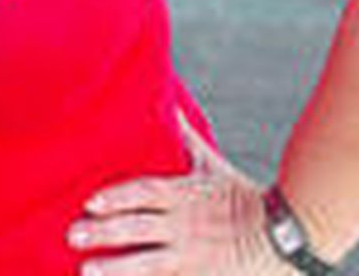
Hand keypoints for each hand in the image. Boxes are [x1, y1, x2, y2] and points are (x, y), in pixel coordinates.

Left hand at [67, 113, 288, 274]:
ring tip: (86, 270)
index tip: (91, 201)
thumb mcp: (213, 166)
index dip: (116, 197)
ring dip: (115, 267)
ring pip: (147, 261)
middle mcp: (184, 224)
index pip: (143, 193)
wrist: (285, 235)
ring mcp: (193, 254)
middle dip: (104, 231)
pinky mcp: (200, 275)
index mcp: (185, 194)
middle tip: (73, 234)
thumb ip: (186, 137)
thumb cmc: (245, 197)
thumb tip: (169, 99)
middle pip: (138, 226)